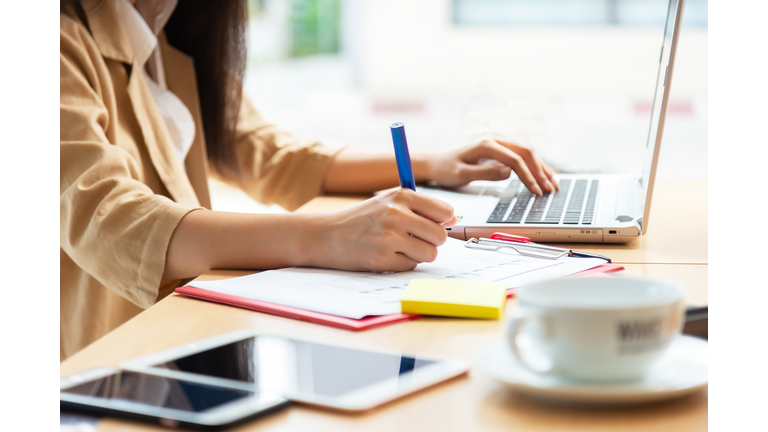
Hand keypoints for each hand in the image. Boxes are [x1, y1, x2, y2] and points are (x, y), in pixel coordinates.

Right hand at [307, 188, 456, 271]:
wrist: (326, 235)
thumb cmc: (361, 220)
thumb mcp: (389, 203)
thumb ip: (421, 208)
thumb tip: (453, 219)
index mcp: (401, 196)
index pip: (445, 211)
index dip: (441, 222)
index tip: (431, 226)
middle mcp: (395, 213)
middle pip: (440, 235)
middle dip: (431, 242)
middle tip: (413, 240)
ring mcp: (388, 237)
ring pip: (430, 253)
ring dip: (419, 255)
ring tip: (400, 248)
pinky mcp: (381, 259)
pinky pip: (411, 266)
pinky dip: (402, 264)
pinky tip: (386, 255)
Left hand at [417, 135, 558, 195]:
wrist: (435, 162)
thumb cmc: (445, 169)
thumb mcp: (461, 174)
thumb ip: (484, 173)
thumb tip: (509, 172)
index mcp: (486, 144)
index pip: (515, 158)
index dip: (528, 175)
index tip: (536, 190)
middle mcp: (494, 140)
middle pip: (526, 152)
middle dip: (540, 171)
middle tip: (550, 189)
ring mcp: (498, 143)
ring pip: (527, 152)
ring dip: (541, 168)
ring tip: (553, 184)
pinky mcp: (498, 150)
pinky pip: (521, 156)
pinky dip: (533, 167)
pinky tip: (542, 176)